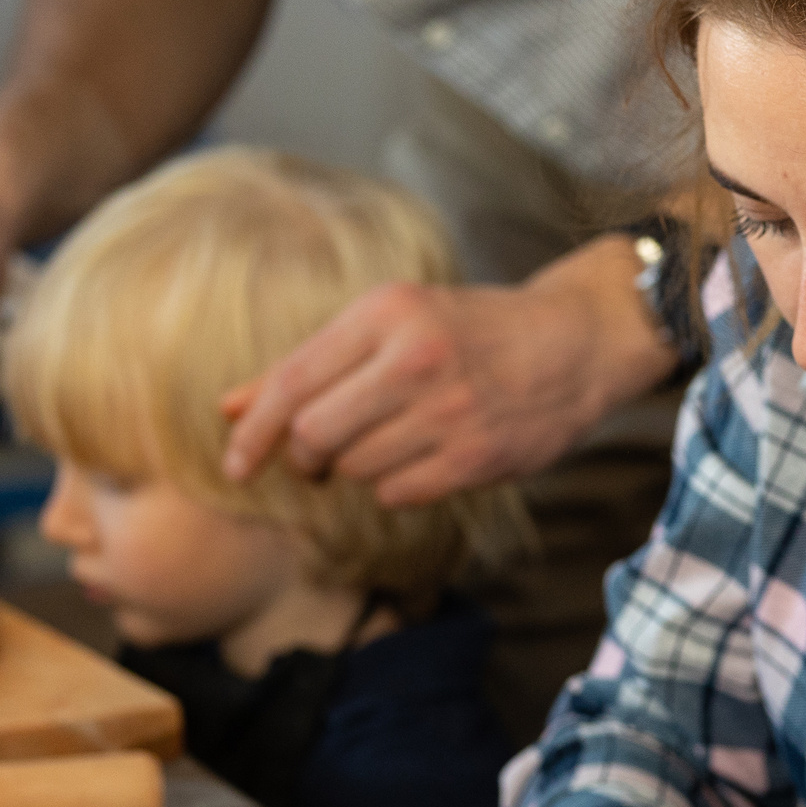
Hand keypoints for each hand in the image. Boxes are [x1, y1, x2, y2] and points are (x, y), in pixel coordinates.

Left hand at [221, 234, 673, 504]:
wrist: (578, 342)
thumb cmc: (473, 332)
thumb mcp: (392, 324)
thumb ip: (311, 364)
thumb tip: (228, 406)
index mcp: (387, 313)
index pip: (291, 384)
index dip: (251, 431)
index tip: (235, 463)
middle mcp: (416, 359)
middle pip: (314, 435)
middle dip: (305, 457)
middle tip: (317, 458)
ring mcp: (450, 411)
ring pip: (356, 468)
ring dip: (357, 468)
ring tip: (389, 444)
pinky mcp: (478, 456)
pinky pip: (398, 493)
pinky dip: (396, 487)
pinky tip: (422, 459)